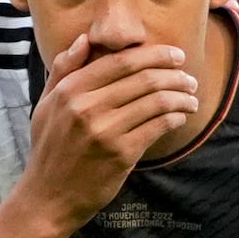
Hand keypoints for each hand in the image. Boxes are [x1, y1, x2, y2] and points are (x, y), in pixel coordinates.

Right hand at [17, 27, 200, 223]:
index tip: (175, 55)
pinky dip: (175, 118)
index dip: (154, 54)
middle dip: (175, 74)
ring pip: (156, 101)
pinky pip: (158, 126)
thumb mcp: (46, 105)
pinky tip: (180, 117)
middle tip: (189, 78)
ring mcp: (105, 131)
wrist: (48, 198)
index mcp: (70, 90)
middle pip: (144, 78)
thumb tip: (85, 39)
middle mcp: (87, 107)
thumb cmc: (49, 149)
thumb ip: (64, 70)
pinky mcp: (121, 154)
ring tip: (191, 98)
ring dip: (181, 96)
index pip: (120, 61)